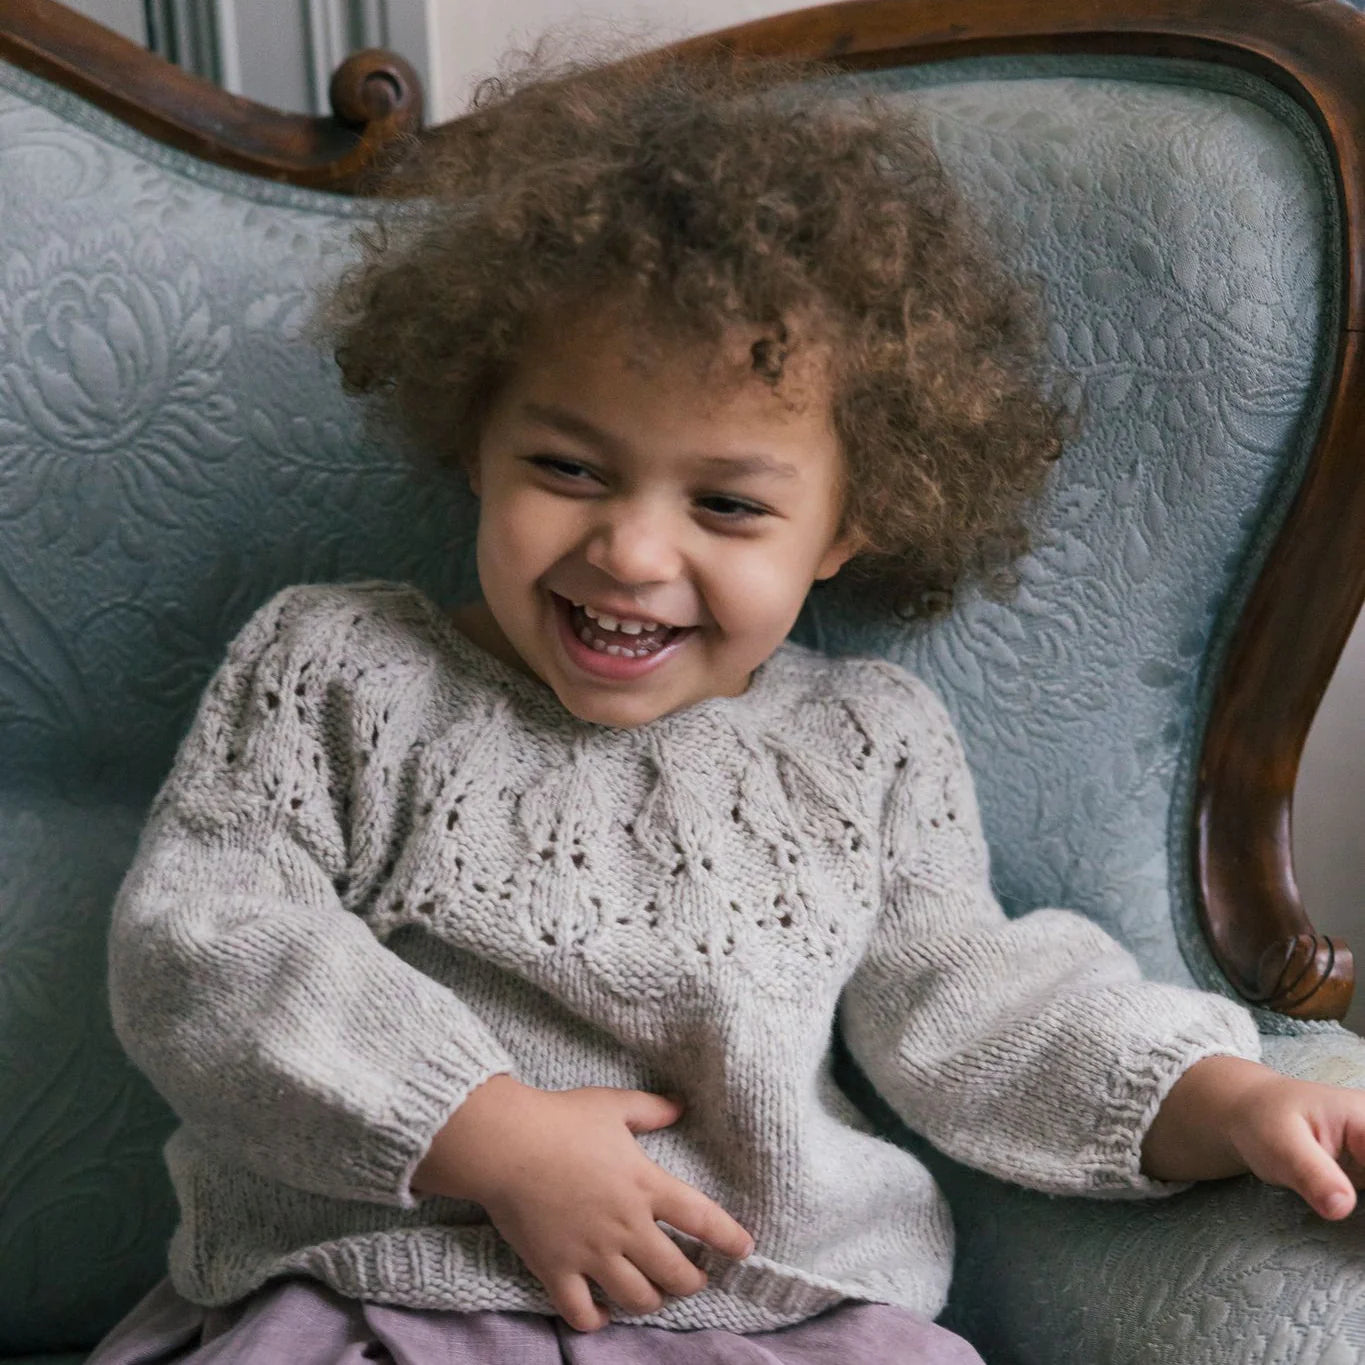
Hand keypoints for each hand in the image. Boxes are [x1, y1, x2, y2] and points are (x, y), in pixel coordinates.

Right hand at [413, 1074, 754, 1330]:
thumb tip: (681, 1105)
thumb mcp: (612, 1105)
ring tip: (654, 1294)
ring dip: (653, 1301)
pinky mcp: (556, 1269)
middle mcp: (625, 1226)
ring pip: (638, 1298)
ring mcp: (591, 1252)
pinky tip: (604, 1313)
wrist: (505, 1144)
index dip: (729, 1238)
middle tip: (694, 1277)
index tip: (744, 1249)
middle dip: (692, 1281)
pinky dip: (598, 1320)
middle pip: (676, 1273)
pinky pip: (583, 1312)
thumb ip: (650, 1109)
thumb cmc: (560, 1119)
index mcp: (645, 1185)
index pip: (702, 1219)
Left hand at [1142, 1055, 1364, 1217]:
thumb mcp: (1277, 1142)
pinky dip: (1356, 1216)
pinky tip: (1341, 1224)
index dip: (1364, 1180)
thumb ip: (1311, 1172)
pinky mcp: (1361, 1177)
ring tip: (1331, 1210)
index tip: (1349, 1201)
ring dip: (1362, 1213)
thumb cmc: (1256, 1120)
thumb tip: (1341, 1205)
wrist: (1237, 1114)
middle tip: (1336, 1209)